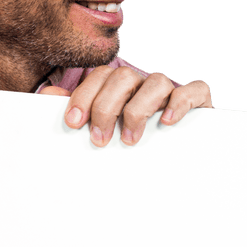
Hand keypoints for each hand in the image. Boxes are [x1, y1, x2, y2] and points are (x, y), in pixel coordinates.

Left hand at [60, 66, 212, 145]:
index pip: (101, 77)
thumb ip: (77, 112)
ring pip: (157, 81)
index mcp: (120, 88)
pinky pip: (195, 90)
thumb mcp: (100, 130)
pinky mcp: (199, 103)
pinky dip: (182, 101)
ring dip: (139, 108)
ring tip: (130, 139)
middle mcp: (144, 85)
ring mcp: (172, 92)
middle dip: (106, 107)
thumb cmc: (130, 145)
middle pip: (124, 78)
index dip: (85, 96)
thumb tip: (47, 95)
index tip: (74, 122)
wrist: (176, 169)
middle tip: (100, 139)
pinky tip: (168, 121)